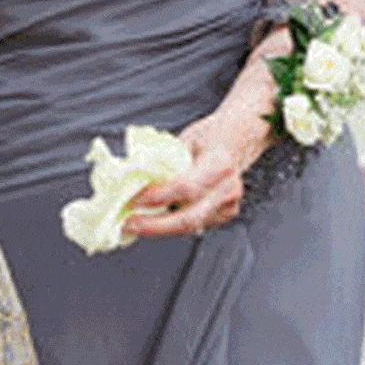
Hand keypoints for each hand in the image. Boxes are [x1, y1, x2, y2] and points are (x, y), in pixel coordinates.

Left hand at [122, 112, 265, 239]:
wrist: (237, 140)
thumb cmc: (208, 136)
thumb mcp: (185, 140)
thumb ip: (167, 161)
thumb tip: (135, 177)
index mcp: (220, 163)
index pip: (186, 187)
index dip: (159, 196)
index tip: (134, 199)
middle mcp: (229, 188)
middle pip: (189, 218)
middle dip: (155, 225)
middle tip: (128, 224)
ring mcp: (230, 205)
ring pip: (191, 226)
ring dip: (160, 228)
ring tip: (135, 224)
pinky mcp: (226, 215)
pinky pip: (196, 224)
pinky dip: (173, 225)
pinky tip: (155, 221)